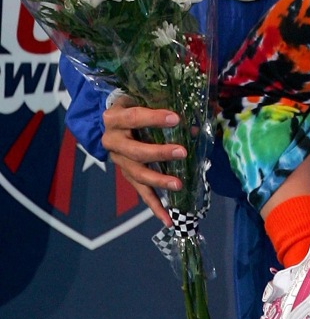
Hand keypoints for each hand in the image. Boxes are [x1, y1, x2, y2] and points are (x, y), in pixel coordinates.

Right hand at [102, 96, 185, 226]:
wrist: (105, 121)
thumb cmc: (130, 104)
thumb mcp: (140, 99)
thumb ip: (163, 107)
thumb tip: (195, 125)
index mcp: (115, 117)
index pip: (134, 118)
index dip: (154, 118)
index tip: (176, 118)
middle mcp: (113, 141)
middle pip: (135, 151)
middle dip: (159, 153)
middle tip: (182, 152)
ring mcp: (118, 160)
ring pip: (137, 174)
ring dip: (159, 180)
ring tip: (178, 185)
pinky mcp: (126, 175)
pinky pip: (140, 192)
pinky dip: (155, 207)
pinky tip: (168, 220)